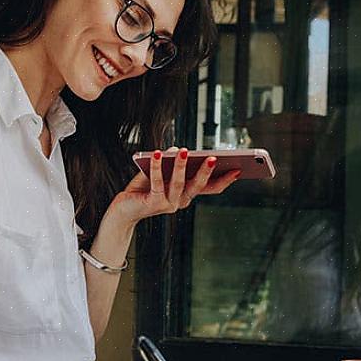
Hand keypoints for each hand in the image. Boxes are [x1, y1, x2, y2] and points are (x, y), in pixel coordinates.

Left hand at [111, 147, 240, 226]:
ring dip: (181, 165)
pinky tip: (158, 153)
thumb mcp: (159, 174)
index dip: (224, 181)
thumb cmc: (142, 191)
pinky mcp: (153, 202)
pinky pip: (157, 182)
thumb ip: (170, 163)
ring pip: (179, 183)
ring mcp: (168, 205)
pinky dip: (157, 166)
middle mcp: (180, 202)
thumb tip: (178, 149)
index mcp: (186, 196)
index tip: (238, 170)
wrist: (122, 211)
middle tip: (214, 158)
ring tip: (184, 150)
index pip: (210, 189)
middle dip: (206, 172)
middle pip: (198, 186)